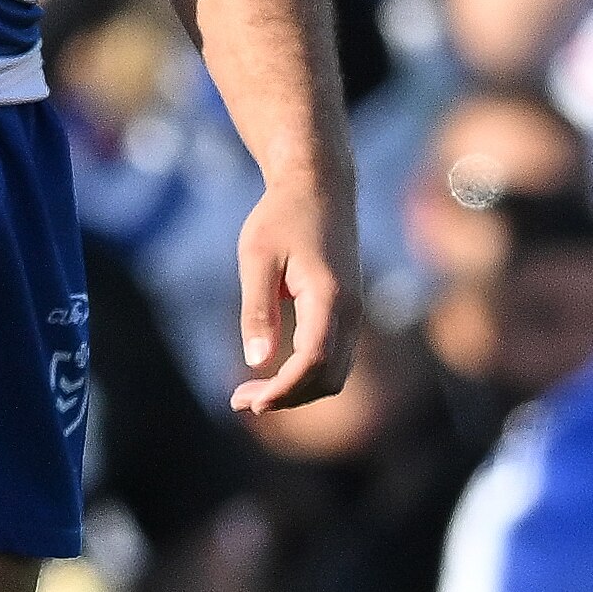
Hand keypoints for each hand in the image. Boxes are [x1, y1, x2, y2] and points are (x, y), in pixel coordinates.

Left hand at [228, 178, 355, 416]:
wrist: (319, 188)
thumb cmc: (281, 218)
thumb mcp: (257, 257)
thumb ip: (257, 310)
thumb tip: (257, 361)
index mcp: (329, 296)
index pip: (314, 360)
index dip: (284, 389)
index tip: (250, 404)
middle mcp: (351, 310)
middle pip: (328, 376)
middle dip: (287, 397)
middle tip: (239, 401)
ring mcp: (354, 312)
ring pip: (335, 373)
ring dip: (296, 390)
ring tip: (249, 394)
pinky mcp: (347, 311)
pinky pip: (335, 357)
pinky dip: (306, 375)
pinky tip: (272, 375)